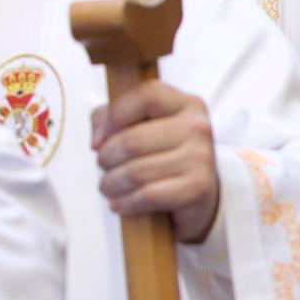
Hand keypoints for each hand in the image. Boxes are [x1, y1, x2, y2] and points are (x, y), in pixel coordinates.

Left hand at [91, 80, 220, 242]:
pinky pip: (149, 195)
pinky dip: (126, 203)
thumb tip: (98, 139)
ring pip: (137, 171)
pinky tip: (120, 204)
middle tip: (103, 167)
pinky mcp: (199, 187)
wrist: (198, 193)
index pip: (145, 95)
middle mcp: (197, 126)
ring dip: (111, 184)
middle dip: (106, 158)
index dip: (114, 116)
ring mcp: (201, 157)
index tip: (100, 138)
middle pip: (133, 140)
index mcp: (185, 104)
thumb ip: (112, 118)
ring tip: (108, 187)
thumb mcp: (143, 127)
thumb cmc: (164, 156)